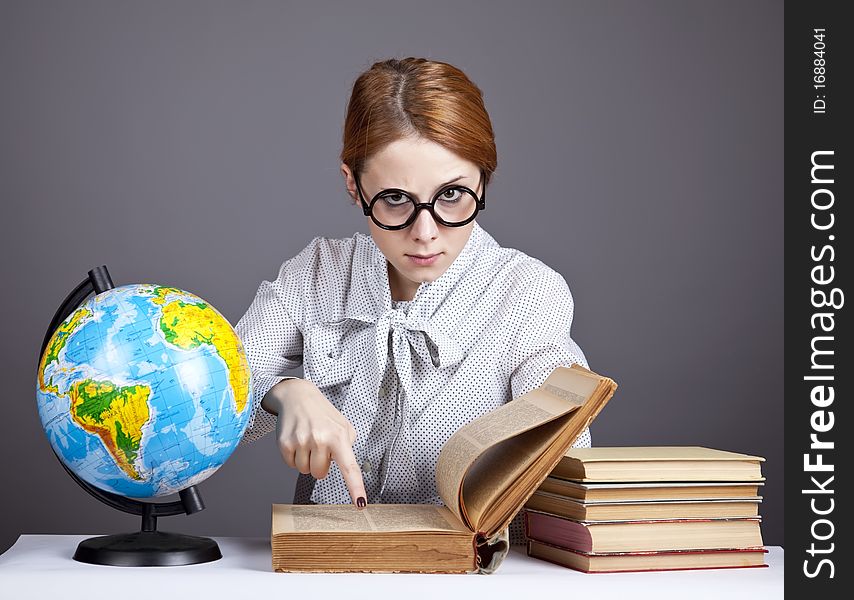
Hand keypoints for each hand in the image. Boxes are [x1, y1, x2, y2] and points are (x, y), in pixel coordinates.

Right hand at [262, 378, 366, 506]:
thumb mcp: (343, 426)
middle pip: (320, 474)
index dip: (355, 488)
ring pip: (305, 471)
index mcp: (339, 436)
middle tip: (319, 446)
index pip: (350, 467)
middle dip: (320, 464)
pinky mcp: (285, 444)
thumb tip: (347, 469)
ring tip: (308, 440)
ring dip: (306, 460)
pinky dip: (294, 457)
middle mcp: (321, 439)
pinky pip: (291, 465)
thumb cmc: (323, 414)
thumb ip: (348, 447)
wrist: (297, 396)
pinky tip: (297, 441)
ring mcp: (302, 441)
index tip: (360, 504)